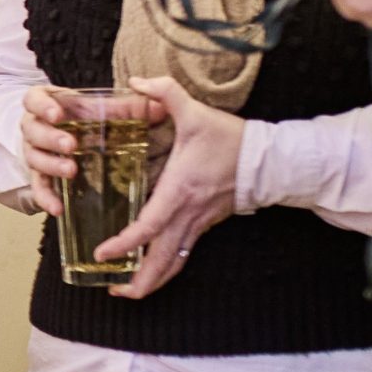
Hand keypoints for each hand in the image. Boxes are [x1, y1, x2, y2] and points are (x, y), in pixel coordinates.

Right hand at [18, 85, 165, 215]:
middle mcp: (34, 127)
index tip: (58, 114)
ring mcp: (34, 152)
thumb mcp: (101, 108)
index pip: (33, 99)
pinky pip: (38, 188)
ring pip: (33, 158)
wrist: (63, 135)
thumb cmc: (84, 117)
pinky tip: (57, 208)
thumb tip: (161, 109)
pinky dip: (45, 198)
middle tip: (71, 144)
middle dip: (51, 138)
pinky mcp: (39, 176)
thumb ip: (126, 108)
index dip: (42, 106)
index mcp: (47, 103)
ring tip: (71, 171)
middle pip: (32, 130)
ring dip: (51, 165)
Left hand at [100, 76, 240, 297]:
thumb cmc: (231, 139)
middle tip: (110, 290)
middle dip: (137, 283)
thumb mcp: (196, 112)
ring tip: (125, 290)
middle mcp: (187, 214)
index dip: (125, 244)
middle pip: (161, 262)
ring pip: (173, 265)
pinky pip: (182, 255)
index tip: (103, 254)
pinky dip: (164, 268)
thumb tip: (138, 81)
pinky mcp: (205, 225)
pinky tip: (148, 271)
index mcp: (180, 190)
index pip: (149, 227)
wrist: (269, 160)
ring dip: (151, 283)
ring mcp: (198, 224)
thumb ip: (165, 92)